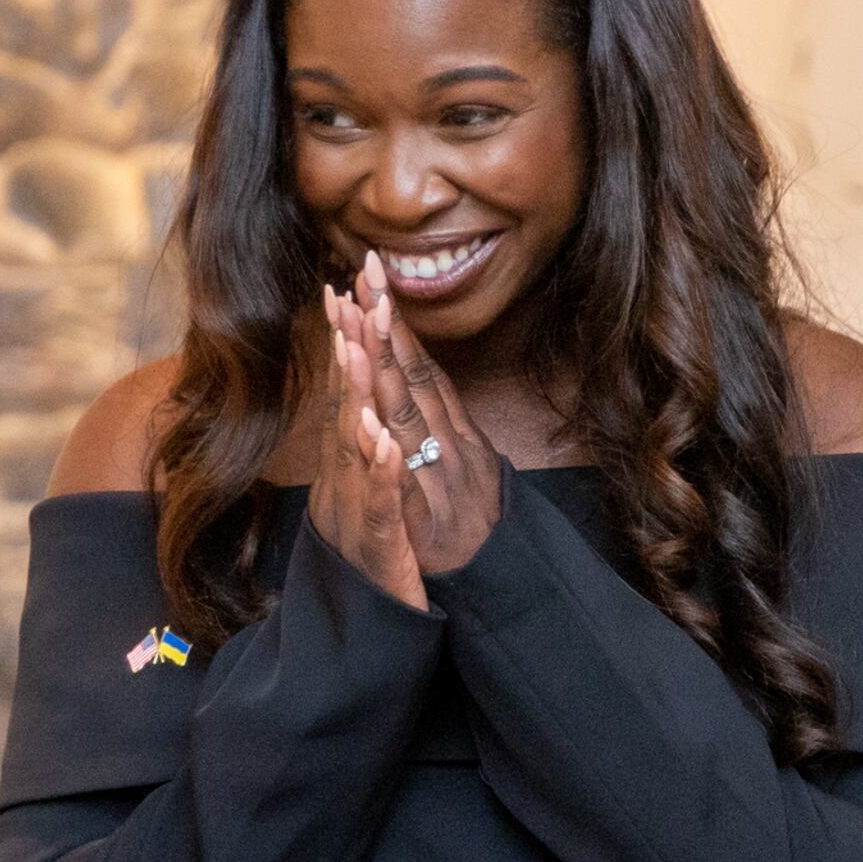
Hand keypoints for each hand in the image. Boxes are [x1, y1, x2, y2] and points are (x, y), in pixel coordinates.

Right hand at [305, 283, 426, 610]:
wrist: (372, 634)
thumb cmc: (379, 564)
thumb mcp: (375, 502)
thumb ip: (365, 456)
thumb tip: (363, 407)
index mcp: (351, 468)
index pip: (351, 394)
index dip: (350, 342)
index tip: (348, 288)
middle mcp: (347, 483)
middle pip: (348, 405)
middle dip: (348, 348)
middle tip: (344, 292)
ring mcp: (360, 514)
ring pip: (357, 448)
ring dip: (354, 396)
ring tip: (354, 345)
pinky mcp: (381, 549)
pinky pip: (383, 505)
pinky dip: (382, 471)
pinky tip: (383, 441)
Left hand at [341, 260, 504, 577]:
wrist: (499, 584)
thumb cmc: (473, 526)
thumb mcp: (468, 465)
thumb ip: (447, 424)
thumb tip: (425, 379)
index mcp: (455, 432)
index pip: (420, 368)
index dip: (396, 324)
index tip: (373, 279)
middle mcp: (452, 446)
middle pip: (414, 379)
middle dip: (387, 327)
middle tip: (364, 277)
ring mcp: (442, 480)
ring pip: (409, 419)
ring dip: (387, 371)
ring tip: (363, 325)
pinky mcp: (430, 522)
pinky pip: (406, 485)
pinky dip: (391, 456)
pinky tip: (373, 426)